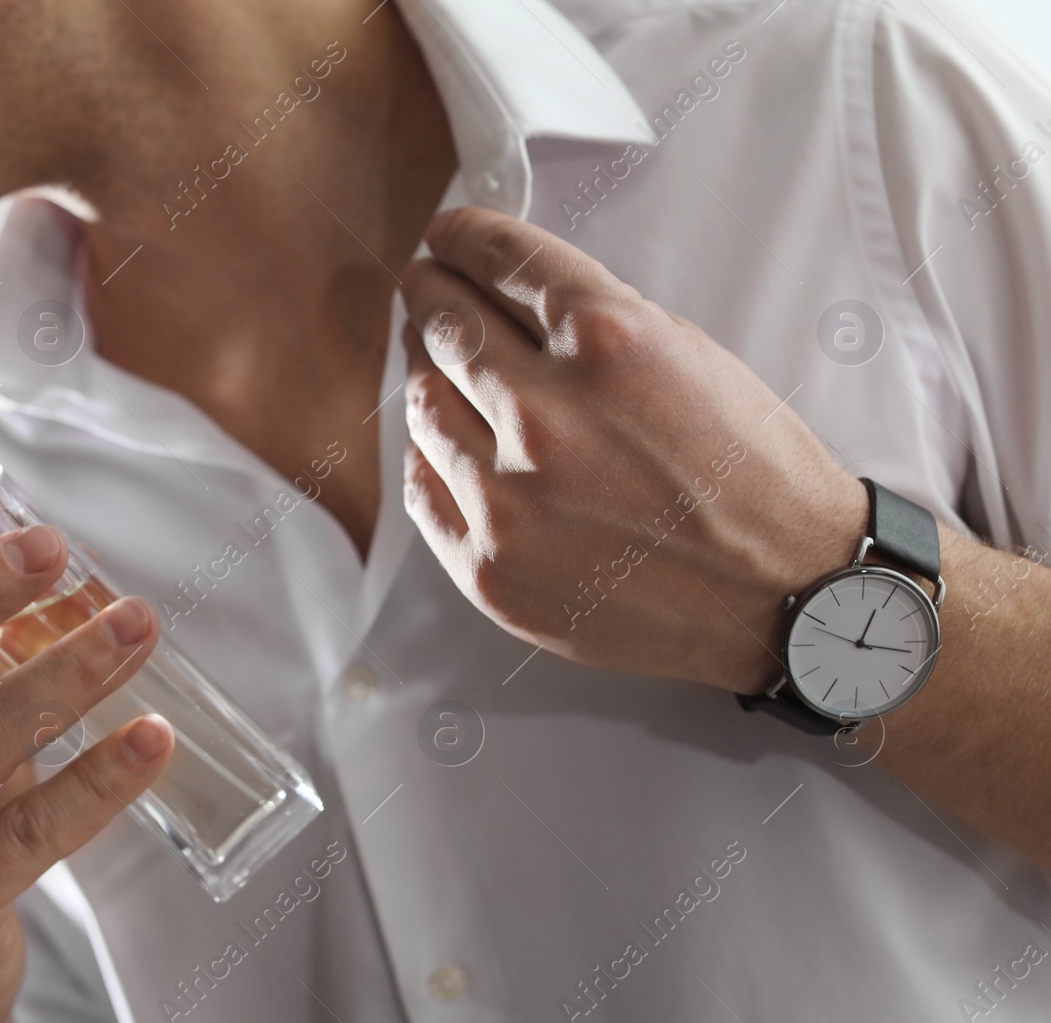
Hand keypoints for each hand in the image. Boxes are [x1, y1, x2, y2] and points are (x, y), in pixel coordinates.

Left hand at [399, 207, 867, 694]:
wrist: (788, 598)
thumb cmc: (754, 476)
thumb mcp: (690, 355)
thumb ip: (592, 320)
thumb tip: (507, 293)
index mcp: (609, 343)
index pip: (498, 258)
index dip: (462, 237)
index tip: (446, 236)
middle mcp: (547, 418)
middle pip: (445, 326)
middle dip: (430, 293)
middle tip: (426, 286)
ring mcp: (510, 500)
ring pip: (422, 404)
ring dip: (426, 371)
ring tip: (437, 364)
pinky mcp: (490, 567)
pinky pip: (423, 485)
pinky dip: (430, 452)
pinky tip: (448, 439)